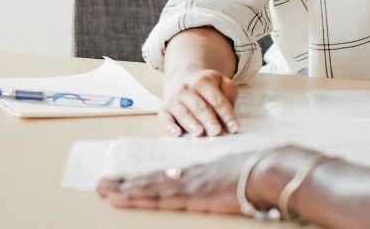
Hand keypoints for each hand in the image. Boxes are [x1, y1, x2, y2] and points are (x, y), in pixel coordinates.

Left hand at [98, 153, 248, 213]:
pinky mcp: (192, 196)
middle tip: (100, 184)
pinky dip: (137, 198)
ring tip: (103, 191)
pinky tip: (123, 199)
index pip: (165, 177)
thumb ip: (226, 180)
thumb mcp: (239, 176)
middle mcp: (191, 177)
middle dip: (124, 183)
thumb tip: (224, 186)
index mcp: (201, 174)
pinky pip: (158, 199)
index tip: (125, 181)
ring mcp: (190, 186)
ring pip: (149, 188)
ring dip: (124, 190)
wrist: (269, 170)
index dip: (143, 180)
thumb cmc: (261, 173)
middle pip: (151, 180)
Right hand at [160, 68, 239, 136]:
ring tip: (199, 132)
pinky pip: (165, 118)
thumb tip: (228, 115)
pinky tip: (177, 133)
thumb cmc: (207, 86)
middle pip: (199, 106)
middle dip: (208, 119)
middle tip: (216, 131)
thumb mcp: (222, 83)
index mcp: (203, 81)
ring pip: (183, 113)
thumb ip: (229, 94)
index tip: (234, 127)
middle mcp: (186, 88)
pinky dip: (170, 126)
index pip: (217, 99)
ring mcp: (174, 98)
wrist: (182, 78)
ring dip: (191, 123)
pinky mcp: (164, 109)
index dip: (226, 114)